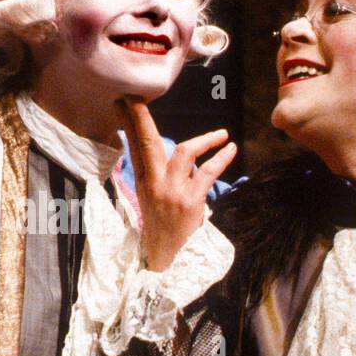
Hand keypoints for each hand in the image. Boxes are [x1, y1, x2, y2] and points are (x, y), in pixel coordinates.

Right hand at [116, 97, 235, 272]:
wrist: (165, 257)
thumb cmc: (161, 224)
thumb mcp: (149, 196)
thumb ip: (152, 171)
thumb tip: (155, 148)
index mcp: (143, 180)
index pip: (134, 145)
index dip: (130, 122)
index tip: (124, 101)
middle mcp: (154, 183)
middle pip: (147, 143)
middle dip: (141, 118)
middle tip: (137, 98)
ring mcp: (172, 192)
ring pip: (185, 153)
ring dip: (205, 139)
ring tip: (222, 134)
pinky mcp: (191, 201)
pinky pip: (209, 173)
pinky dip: (222, 158)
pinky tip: (231, 149)